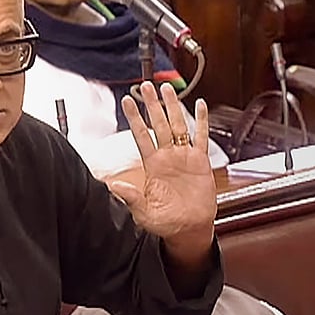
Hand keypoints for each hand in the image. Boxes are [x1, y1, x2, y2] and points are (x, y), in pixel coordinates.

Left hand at [108, 82, 216, 264]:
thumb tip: (113, 186)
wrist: (189, 229)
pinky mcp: (201, 162)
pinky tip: (200, 106)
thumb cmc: (166, 222)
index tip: (127, 102)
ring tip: (167, 89)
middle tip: (145, 86)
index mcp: (153, 165)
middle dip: (152, 105)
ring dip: (173, 107)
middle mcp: (167, 157)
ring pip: (178, 126)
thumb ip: (130, 197)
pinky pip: (201, 138)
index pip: (141, 136)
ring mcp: (184, 157)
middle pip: (158, 124)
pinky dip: (201, 122)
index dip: (135, 118)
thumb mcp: (144, 211)